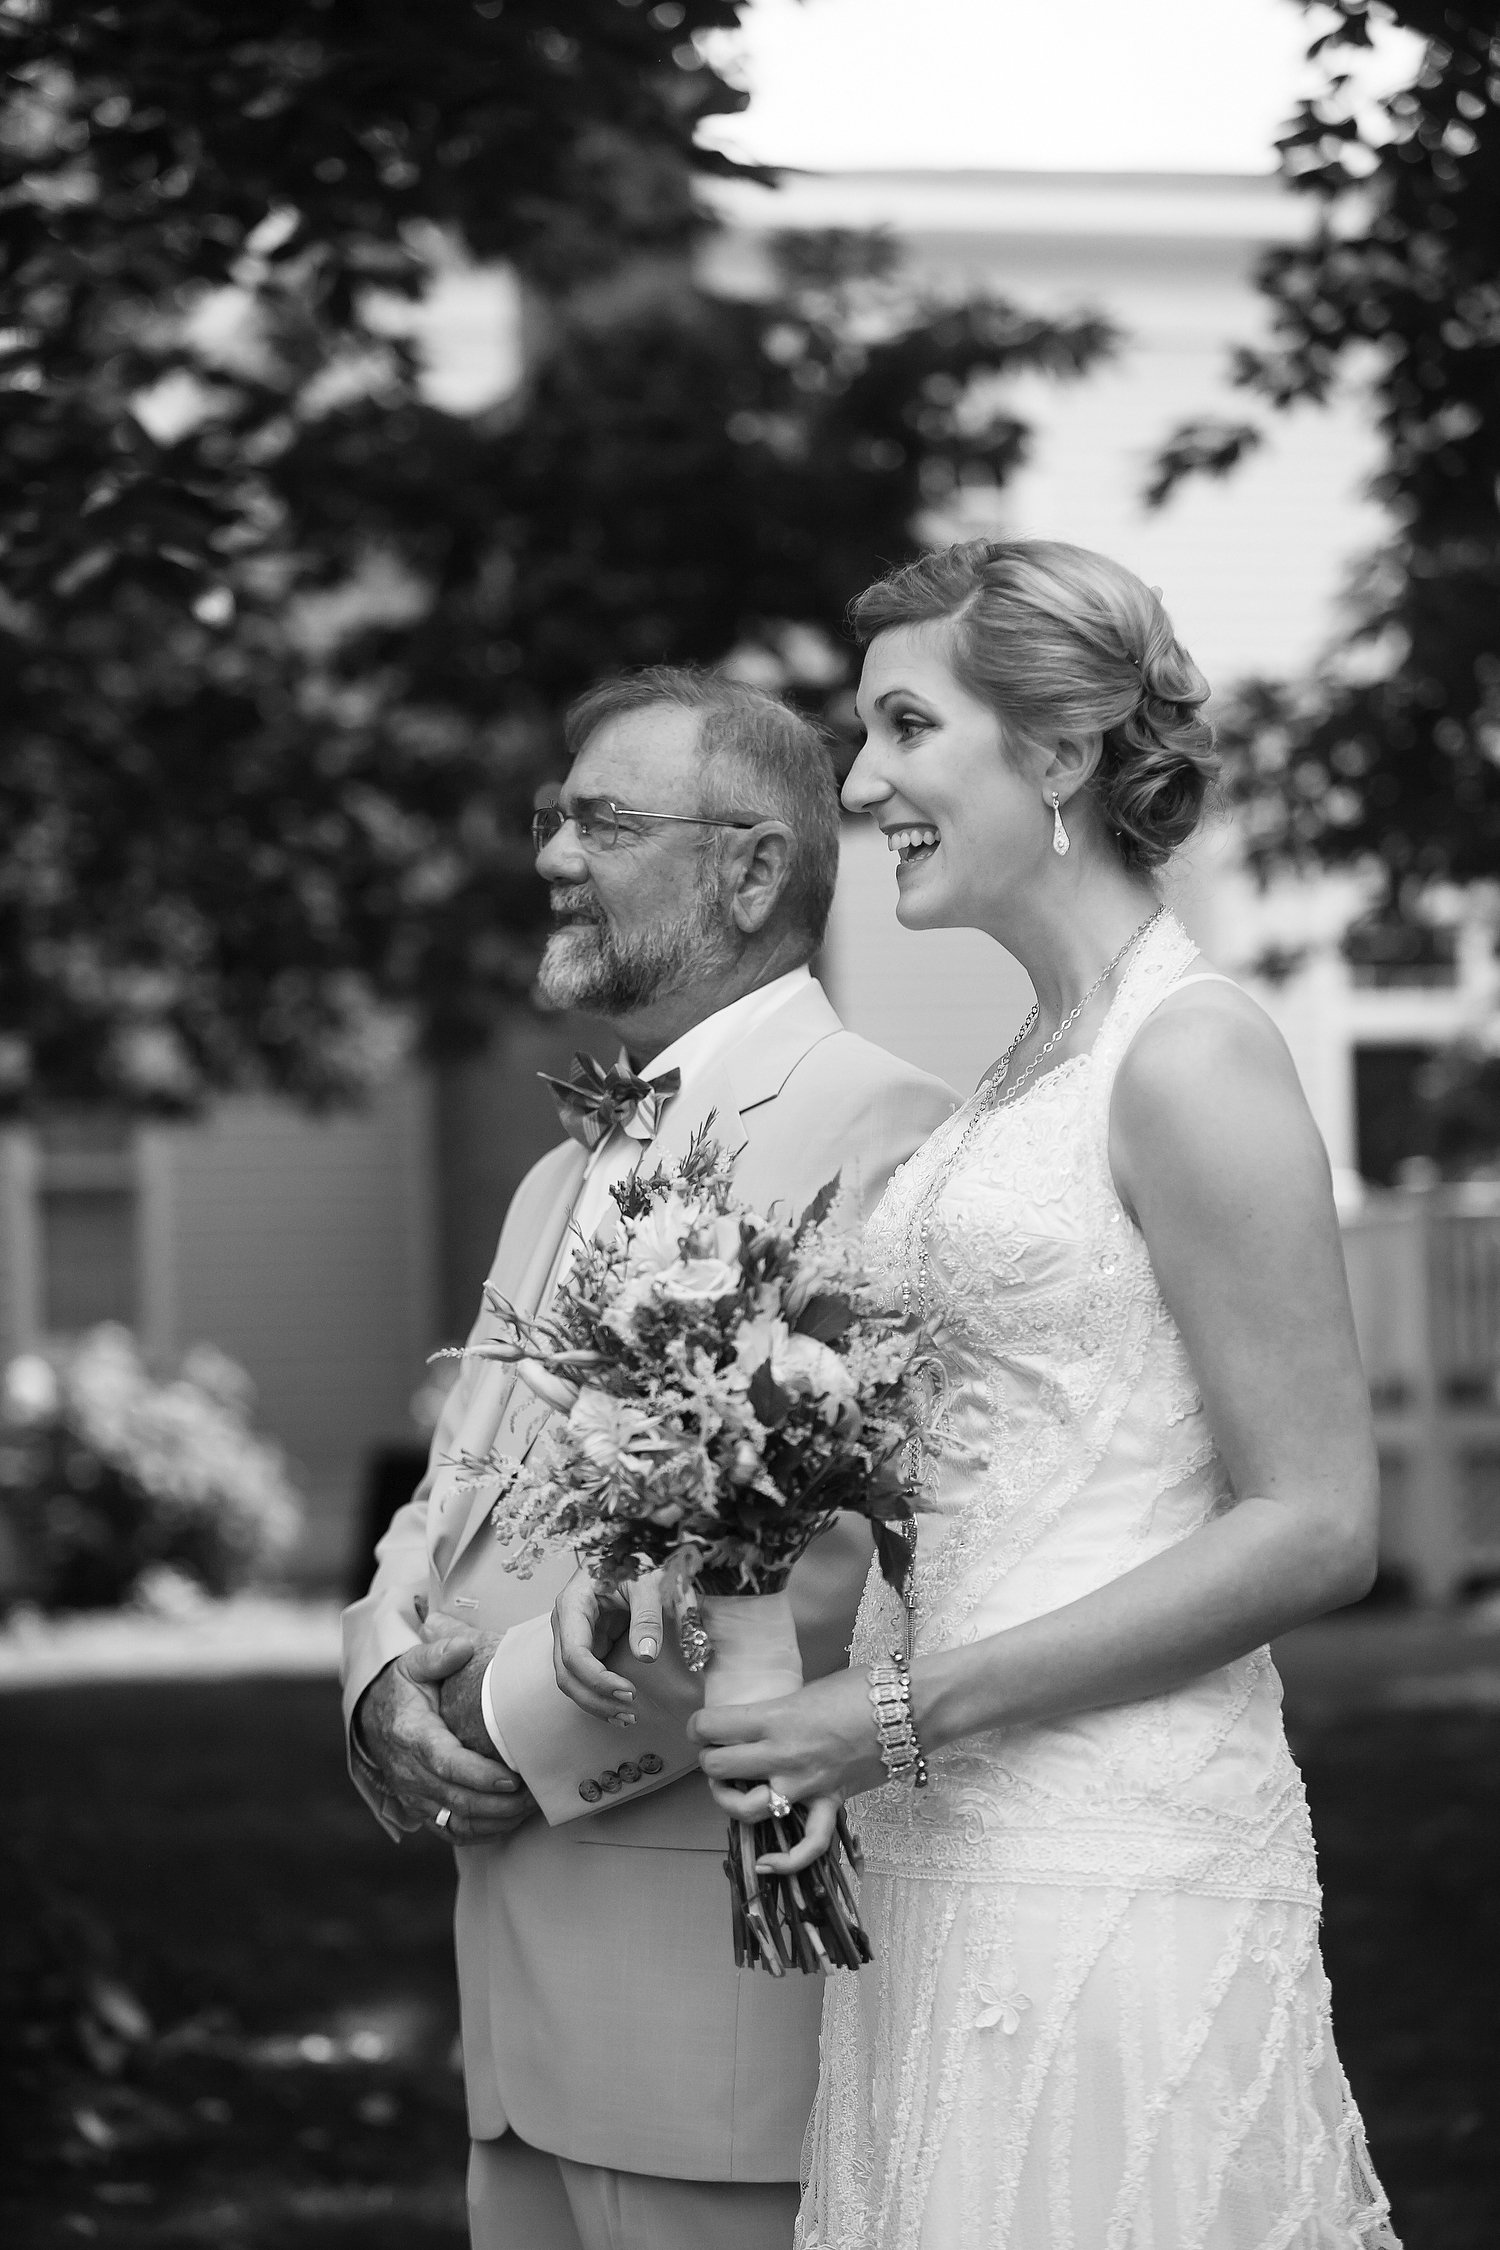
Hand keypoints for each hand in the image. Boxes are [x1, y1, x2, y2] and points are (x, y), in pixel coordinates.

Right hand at [355, 1636, 537, 1844]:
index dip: (478, 1775)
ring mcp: (414, 1795)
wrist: (371, 1717)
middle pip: (456, 1798)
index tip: (511, 1778)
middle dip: (499, 1804)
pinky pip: (452, 1831)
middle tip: (535, 1794)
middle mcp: (409, 1771)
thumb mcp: (412, 1663)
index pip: (445, 1762)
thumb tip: (464, 1646)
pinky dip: (483, 1832)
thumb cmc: (402, 1688)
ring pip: (457, 1821)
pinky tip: (510, 1820)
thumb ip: (438, 1654)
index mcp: (411, 1734)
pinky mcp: (421, 1809)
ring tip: (530, 1808)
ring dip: (496, 1821)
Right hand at [551, 1568, 665, 1722]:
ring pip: (572, 1680)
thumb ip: (647, 1616)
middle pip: (566, 1674)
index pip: (574, 1654)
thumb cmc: (637, 1559)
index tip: (628, 1691)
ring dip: (595, 1703)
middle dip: (595, 1698)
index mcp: (573, 1604)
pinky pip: (586, 1675)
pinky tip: (621, 1707)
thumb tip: (646, 1655)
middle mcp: (566, 1622)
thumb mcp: (647, 1582)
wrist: (634, 1548)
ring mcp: (574, 1633)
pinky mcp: (587, 1641)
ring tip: (627, 1718)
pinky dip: (600, 1694)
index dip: (597, 1679)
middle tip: (629, 1712)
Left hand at [690, 1669, 885, 1873]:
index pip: (712, 1726)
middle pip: (718, 1766)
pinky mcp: (830, 1802)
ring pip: (746, 1808)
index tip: (700, 1726)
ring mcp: (805, 1784)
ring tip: (729, 1788)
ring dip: (729, 1801)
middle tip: (715, 1752)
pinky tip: (766, 1864)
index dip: (697, 1726)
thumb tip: (759, 1721)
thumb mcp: (807, 1689)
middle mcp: (782, 1754)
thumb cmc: (861, 1687)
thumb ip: (779, 1710)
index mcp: (775, 1717)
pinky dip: (785, 1861)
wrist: (908, 1708)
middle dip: (708, 1760)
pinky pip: (807, 1844)